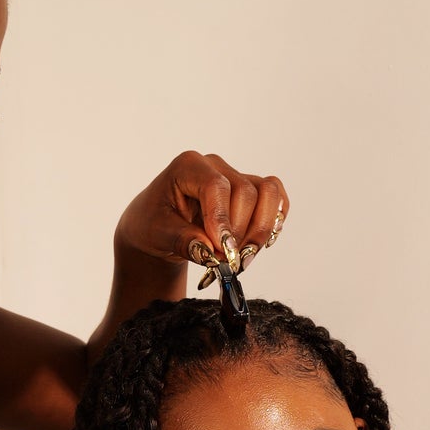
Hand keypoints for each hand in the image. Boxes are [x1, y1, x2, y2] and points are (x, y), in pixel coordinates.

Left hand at [113, 151, 287, 275]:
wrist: (158, 229)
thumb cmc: (153, 225)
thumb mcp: (158, 234)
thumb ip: (183, 241)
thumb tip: (210, 251)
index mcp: (188, 166)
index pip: (216, 186)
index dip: (223, 219)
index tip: (223, 251)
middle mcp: (216, 166)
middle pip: (246, 193)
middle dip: (240, 233)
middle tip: (228, 263)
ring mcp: (236, 176)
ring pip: (268, 194)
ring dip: (261, 229)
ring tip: (243, 257)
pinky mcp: (251, 192)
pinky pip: (276, 199)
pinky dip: (274, 222)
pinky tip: (258, 244)